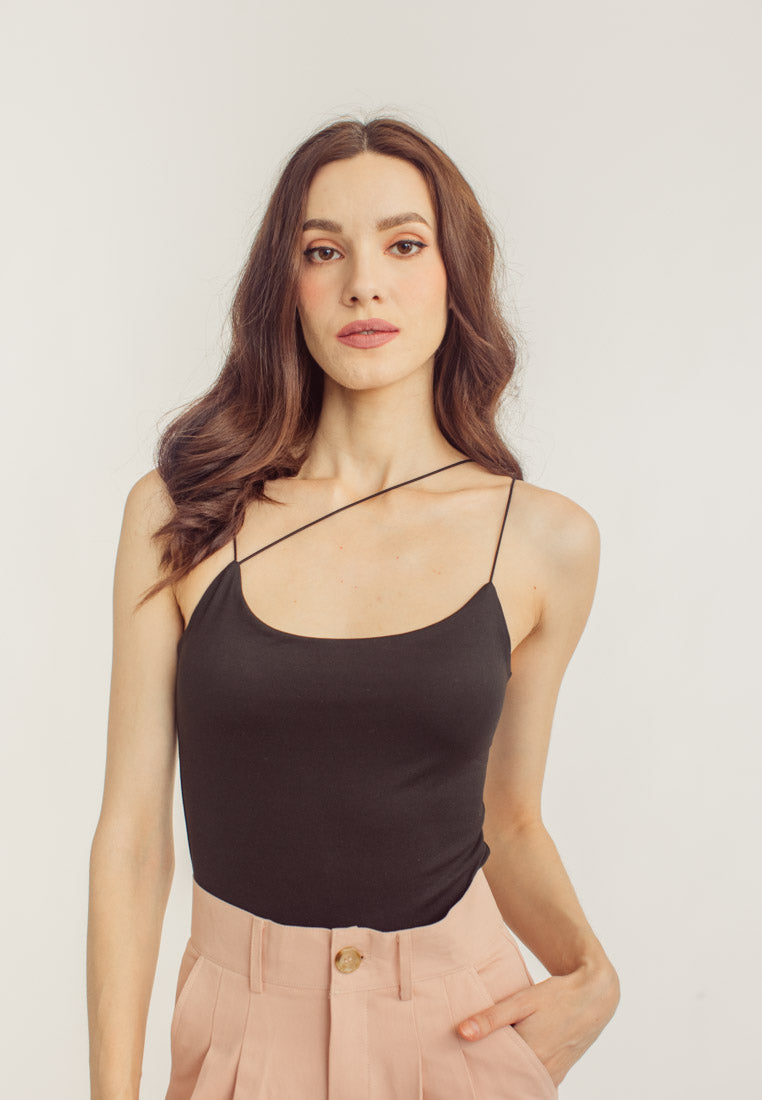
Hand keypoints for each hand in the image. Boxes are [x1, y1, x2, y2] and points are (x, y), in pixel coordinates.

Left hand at [456, 959, 619, 1086]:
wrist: (594, 996)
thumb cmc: (557, 995)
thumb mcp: (522, 1001)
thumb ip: (492, 1018)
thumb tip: (462, 1032)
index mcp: (532, 1052)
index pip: (496, 1071)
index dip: (479, 1071)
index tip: (465, 1069)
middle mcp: (544, 1069)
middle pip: (509, 1080)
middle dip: (491, 1078)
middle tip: (472, 1071)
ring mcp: (553, 1073)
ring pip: (523, 1084)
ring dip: (506, 1079)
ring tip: (487, 1070)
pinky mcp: (559, 1073)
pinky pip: (536, 1083)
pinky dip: (522, 1079)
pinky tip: (510, 1070)